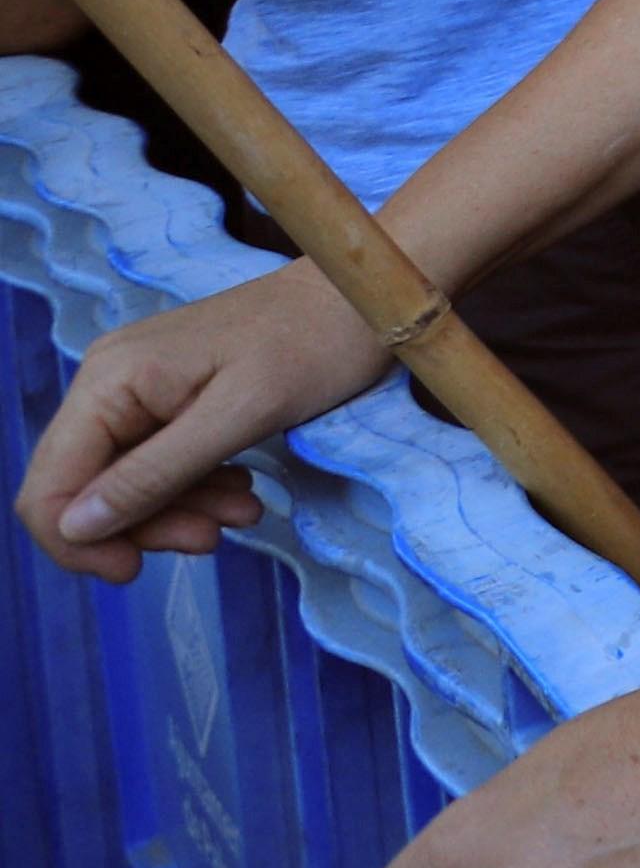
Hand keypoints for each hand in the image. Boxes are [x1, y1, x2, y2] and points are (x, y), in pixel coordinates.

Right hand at [24, 263, 389, 579]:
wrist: (362, 297)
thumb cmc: (315, 343)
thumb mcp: (240, 415)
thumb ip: (156, 473)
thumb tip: (76, 528)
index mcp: (109, 380)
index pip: (49, 487)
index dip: (78, 543)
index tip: (137, 570)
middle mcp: (108, 384)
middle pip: (85, 492)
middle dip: (142, 527)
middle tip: (214, 537)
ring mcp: (138, 392)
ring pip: (124, 485)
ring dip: (177, 513)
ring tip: (244, 513)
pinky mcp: (170, 400)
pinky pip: (158, 465)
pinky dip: (193, 490)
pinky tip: (241, 495)